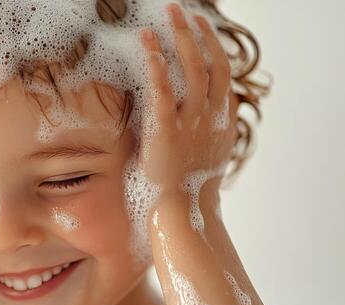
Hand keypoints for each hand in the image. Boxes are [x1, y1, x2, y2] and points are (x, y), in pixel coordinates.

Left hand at [138, 4, 237, 194]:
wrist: (183, 217)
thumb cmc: (190, 190)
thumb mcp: (208, 157)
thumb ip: (209, 132)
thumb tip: (207, 117)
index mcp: (221, 123)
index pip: (223, 76)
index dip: (213, 48)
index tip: (203, 29)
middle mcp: (211, 119)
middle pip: (210, 65)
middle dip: (196, 34)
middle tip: (181, 11)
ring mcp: (190, 125)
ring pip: (192, 71)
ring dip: (179, 39)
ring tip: (169, 15)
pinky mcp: (165, 133)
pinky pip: (163, 93)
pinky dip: (157, 67)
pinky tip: (149, 47)